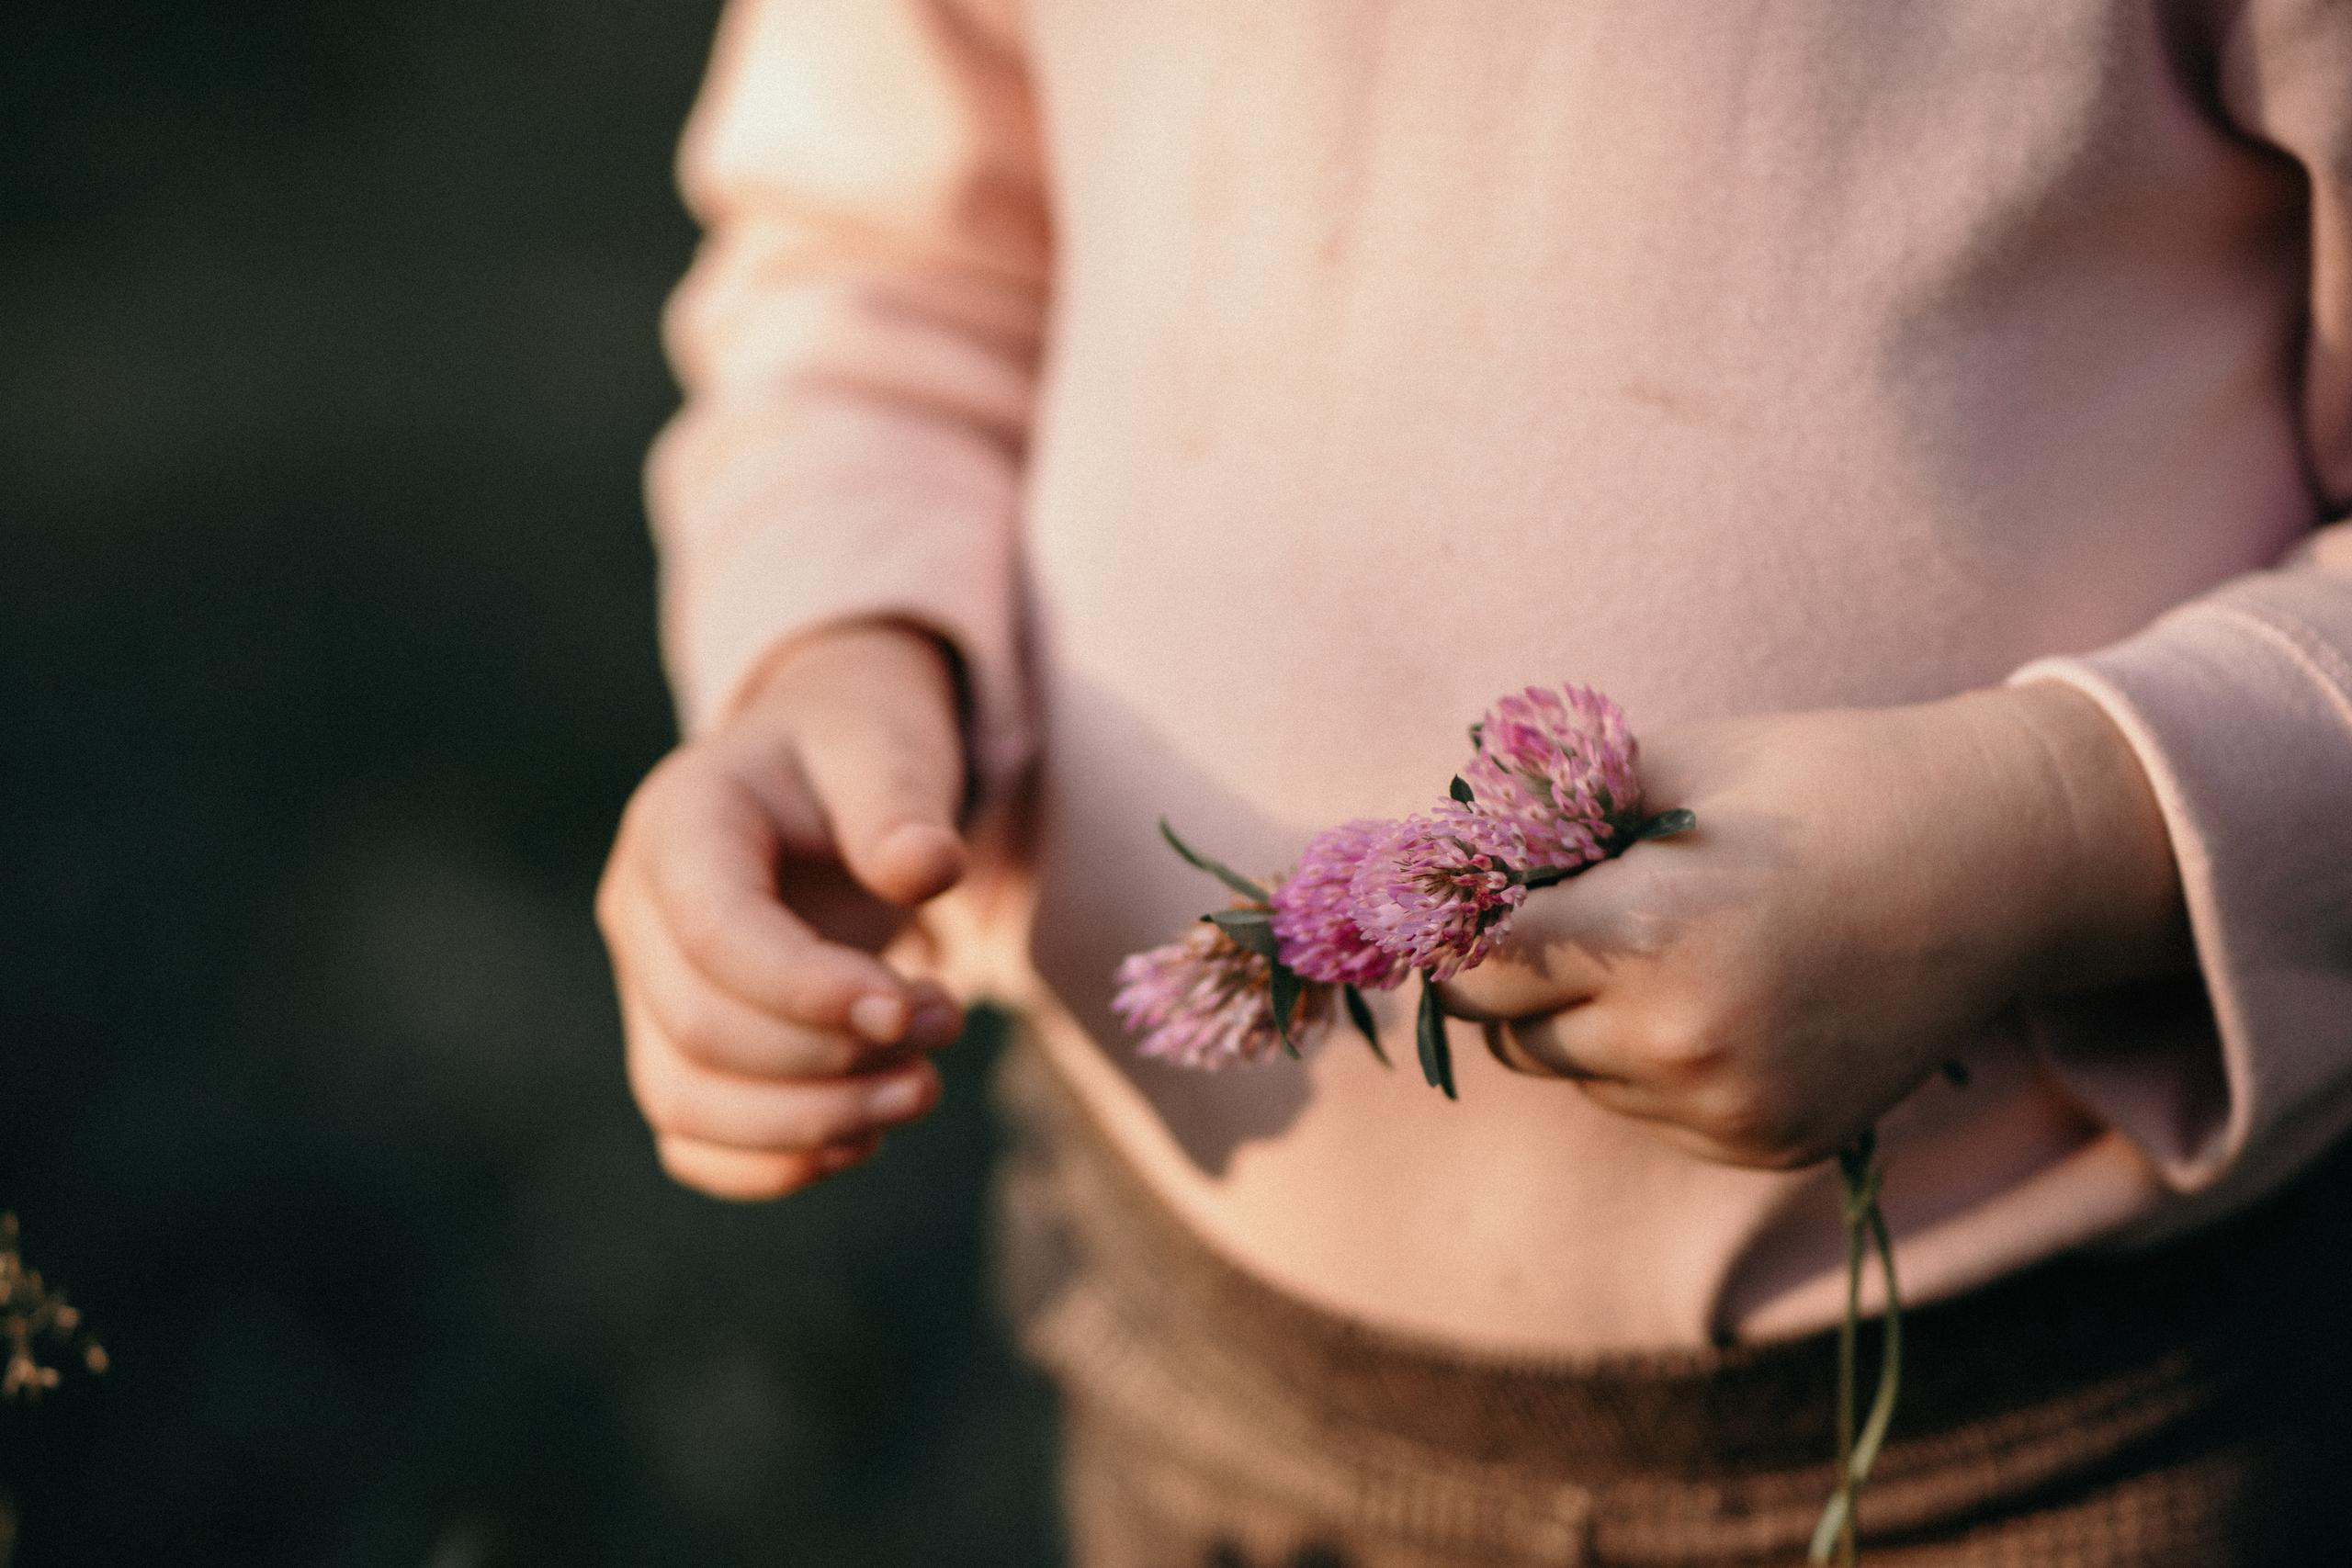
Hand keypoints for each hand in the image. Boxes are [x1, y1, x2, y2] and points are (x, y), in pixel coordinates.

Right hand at [596, 621, 971, 1198]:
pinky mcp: (678, 1047)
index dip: (809, 992)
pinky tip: (866, 1136)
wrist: (826, 773)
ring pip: (685, 1102)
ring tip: (922, 1089)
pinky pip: (694, 1140)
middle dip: (831, 1058)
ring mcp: (647, 989)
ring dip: (812, 1124)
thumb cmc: (856, 753)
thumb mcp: (884, 748)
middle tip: (947, 1022)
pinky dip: (776, 1163)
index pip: (715, 936)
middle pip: (700, 1032)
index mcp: (679, 824)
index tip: (912, 1006)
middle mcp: (639, 913)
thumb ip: (900, 806)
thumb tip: (927, 870)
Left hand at [1440, 684, 2189, 1169]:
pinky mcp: (1766, 1143)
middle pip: (1507, 1033)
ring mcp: (1726, 1107)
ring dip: (1585, 1020)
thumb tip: (1427, 853)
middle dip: (1515, 975)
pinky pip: (1647, 1111)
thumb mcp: (1667, 768)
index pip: (1470, 966)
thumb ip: (1539, 815)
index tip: (1457, 898)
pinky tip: (1731, 996)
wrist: (1995, 863)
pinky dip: (1654, 1063)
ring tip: (1675, 947)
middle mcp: (1680, 1042)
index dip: (1454, 928)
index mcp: (1645, 935)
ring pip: (1574, 1075)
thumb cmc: (1817, 787)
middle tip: (1571, 912)